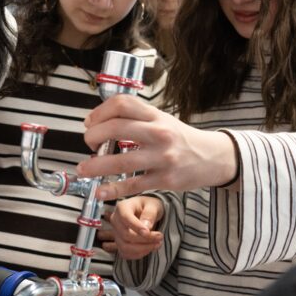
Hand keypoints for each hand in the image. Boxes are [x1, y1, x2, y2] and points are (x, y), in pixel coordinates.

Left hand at [78, 95, 236, 199]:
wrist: (212, 157)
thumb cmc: (180, 138)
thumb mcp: (162, 120)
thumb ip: (135, 119)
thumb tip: (98, 124)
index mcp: (156, 116)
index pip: (122, 104)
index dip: (99, 112)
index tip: (90, 122)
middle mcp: (159, 133)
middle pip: (115, 128)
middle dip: (93, 136)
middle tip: (88, 144)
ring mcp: (162, 158)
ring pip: (121, 162)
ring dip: (96, 166)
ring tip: (83, 169)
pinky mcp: (165, 180)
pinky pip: (133, 185)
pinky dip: (112, 189)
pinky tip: (99, 191)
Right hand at [106, 196, 163, 258]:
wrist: (146, 212)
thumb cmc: (149, 206)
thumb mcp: (153, 205)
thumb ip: (150, 214)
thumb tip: (146, 227)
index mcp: (122, 207)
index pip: (126, 218)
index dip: (136, 227)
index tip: (149, 232)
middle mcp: (116, 220)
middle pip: (125, 235)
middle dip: (144, 239)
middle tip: (160, 237)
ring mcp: (116, 233)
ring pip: (125, 247)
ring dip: (143, 249)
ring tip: (157, 244)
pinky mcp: (119, 243)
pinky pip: (125, 254)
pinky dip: (139, 254)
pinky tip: (149, 248)